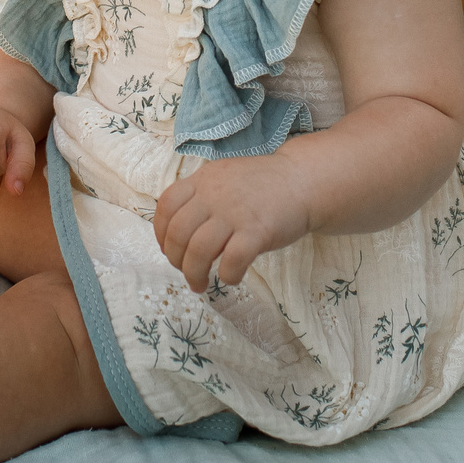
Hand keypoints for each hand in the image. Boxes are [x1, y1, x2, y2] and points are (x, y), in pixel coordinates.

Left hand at [154, 157, 310, 291]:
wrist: (303, 180)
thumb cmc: (262, 185)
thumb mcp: (224, 178)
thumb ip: (201, 196)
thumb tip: (176, 231)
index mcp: (203, 180)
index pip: (166, 205)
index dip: (160, 232)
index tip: (168, 249)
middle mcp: (214, 195)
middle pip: (178, 233)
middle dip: (176, 260)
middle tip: (186, 272)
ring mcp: (236, 213)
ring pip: (198, 251)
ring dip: (194, 274)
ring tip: (200, 284)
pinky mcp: (258, 231)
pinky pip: (232, 261)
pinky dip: (226, 276)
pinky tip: (231, 277)